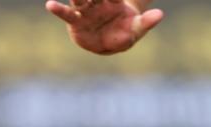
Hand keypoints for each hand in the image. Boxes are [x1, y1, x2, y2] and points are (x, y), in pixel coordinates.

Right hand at [45, 0, 163, 54]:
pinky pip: (67, 15)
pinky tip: (50, 5)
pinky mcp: (76, 22)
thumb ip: (147, 22)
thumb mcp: (138, 29)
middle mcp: (98, 3)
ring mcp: (86, 11)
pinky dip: (59, 10)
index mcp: (113, 1)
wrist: (114, 39)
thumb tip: (160, 15)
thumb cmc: (127, 31)